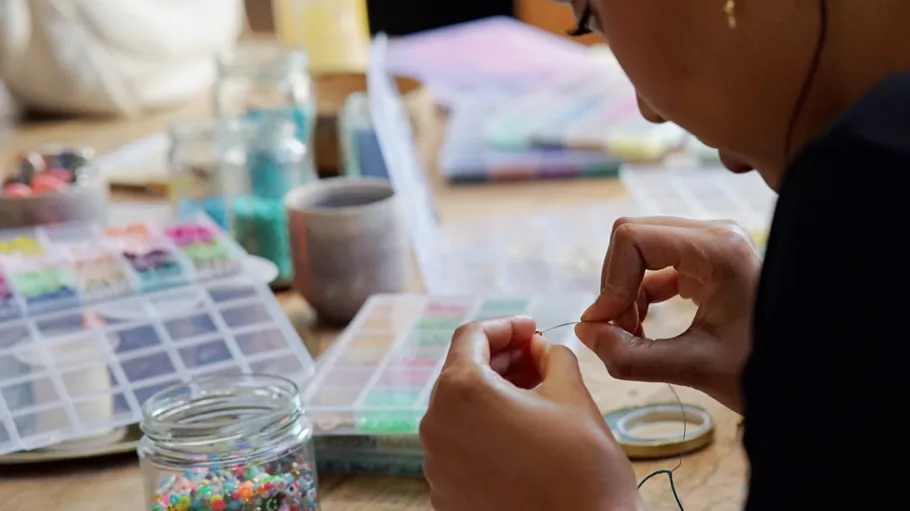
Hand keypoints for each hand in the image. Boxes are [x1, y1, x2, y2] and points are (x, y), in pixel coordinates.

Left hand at [420, 316, 642, 510]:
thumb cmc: (582, 468)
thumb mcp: (572, 394)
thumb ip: (550, 356)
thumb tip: (538, 347)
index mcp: (461, 392)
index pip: (471, 337)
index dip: (505, 326)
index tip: (532, 329)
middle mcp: (436, 425)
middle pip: (462, 373)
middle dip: (501, 360)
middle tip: (539, 358)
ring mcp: (437, 464)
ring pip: (460, 411)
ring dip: (494, 395)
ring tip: (536, 394)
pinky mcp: (446, 494)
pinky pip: (460, 446)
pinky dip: (485, 430)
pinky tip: (521, 432)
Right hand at [575, 217, 760, 412]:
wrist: (809, 375)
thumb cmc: (766, 370)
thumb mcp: (695, 368)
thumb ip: (631, 356)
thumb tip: (585, 333)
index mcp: (718, 249)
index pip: (633, 238)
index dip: (610, 280)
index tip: (604, 323)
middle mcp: (715, 235)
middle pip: (632, 236)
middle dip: (615, 285)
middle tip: (617, 330)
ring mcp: (712, 245)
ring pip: (641, 250)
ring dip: (625, 291)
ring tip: (630, 334)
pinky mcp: (709, 262)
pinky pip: (656, 265)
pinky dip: (640, 294)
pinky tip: (641, 328)